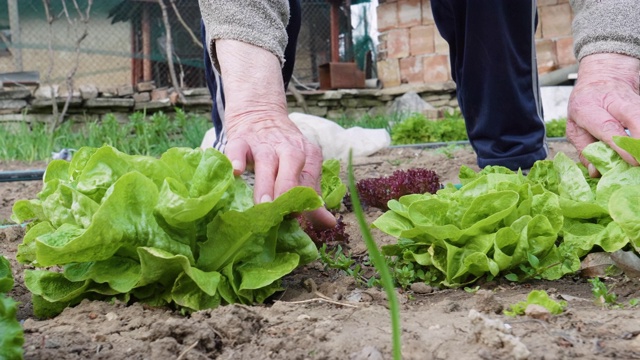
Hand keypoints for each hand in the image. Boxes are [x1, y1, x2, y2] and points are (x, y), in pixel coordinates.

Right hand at [216, 40, 335, 228]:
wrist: (259, 113)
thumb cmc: (282, 150)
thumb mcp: (301, 168)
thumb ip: (311, 195)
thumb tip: (329, 224)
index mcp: (308, 155)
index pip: (310, 179)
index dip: (305, 199)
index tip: (300, 218)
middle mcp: (288, 146)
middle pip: (292, 164)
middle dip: (287, 189)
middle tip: (281, 213)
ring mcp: (263, 142)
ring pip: (266, 160)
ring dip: (265, 183)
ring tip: (262, 204)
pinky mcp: (240, 139)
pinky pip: (237, 148)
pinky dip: (236, 159)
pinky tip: (235, 172)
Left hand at [567, 53, 639, 176]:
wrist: (603, 74)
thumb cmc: (586, 103)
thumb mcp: (574, 125)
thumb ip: (584, 149)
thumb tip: (595, 171)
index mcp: (587, 106)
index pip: (607, 127)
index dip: (620, 144)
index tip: (633, 160)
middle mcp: (613, 100)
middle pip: (633, 115)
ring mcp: (632, 98)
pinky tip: (639, 147)